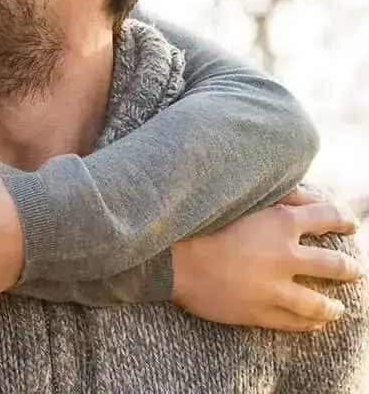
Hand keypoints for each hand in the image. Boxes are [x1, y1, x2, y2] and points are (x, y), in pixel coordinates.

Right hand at [171, 186, 361, 331]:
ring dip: (333, 306)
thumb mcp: (239, 199)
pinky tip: (314, 323)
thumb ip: (277, 195)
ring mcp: (275, 288)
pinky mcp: (261, 312)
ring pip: (321, 303)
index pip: (327, 216)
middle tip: (353, 271)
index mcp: (280, 222)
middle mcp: (285, 255)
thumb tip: (307, 197)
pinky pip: (297, 323)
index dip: (342, 219)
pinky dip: (310, 323)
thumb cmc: (199, 224)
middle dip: (348, 269)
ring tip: (337, 308)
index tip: (349, 224)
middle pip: (335, 265)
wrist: (169, 260)